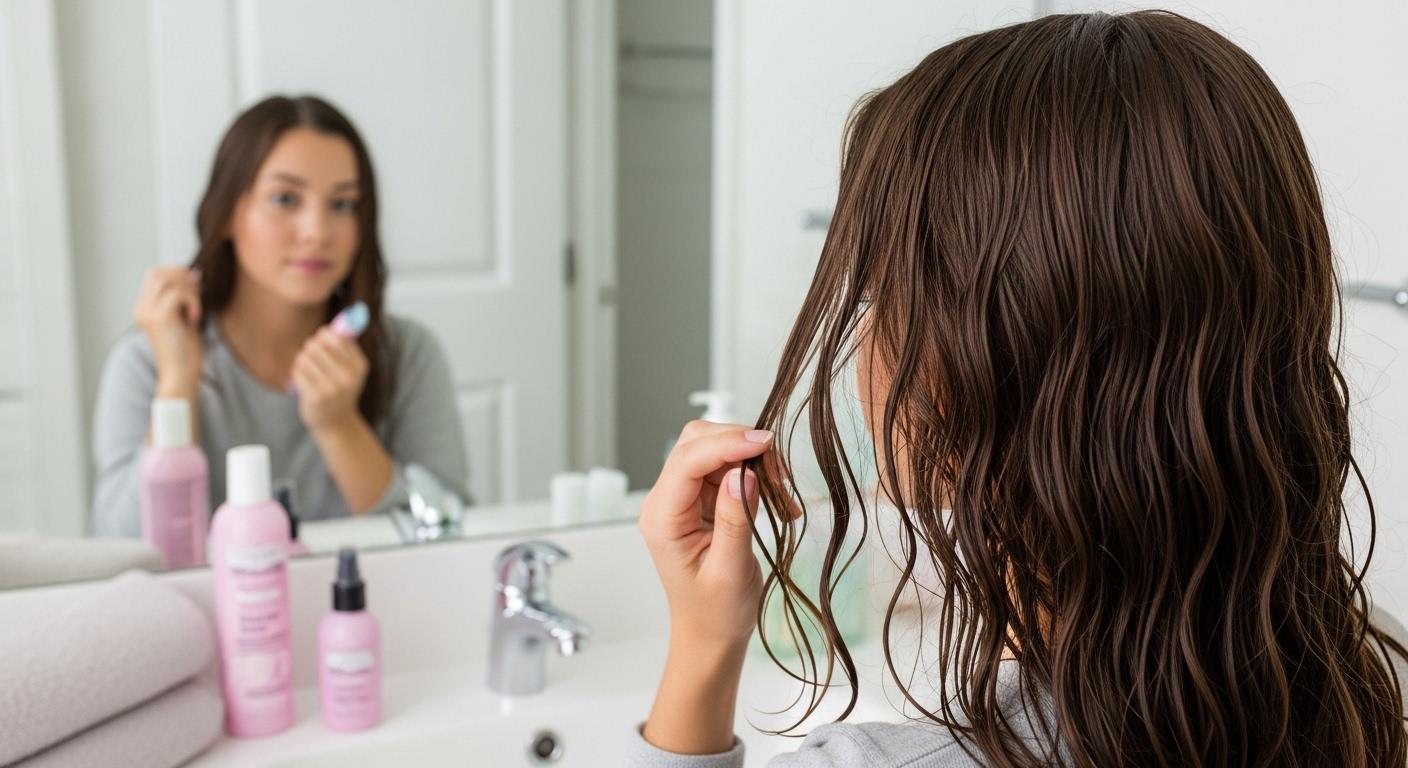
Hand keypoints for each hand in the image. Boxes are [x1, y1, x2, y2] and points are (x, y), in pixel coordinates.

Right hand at [132, 267, 202, 393]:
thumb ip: (184, 297)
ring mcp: (147, 312)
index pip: (155, 275)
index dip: (176, 273)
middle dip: (182, 276)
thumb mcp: (184, 317)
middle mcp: (141, 308)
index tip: (195, 284)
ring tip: (195, 309)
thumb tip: (193, 273)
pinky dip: (192, 301)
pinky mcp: (159, 317)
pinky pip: (177, 293)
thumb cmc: (185, 350)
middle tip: (198, 291)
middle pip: (158, 273)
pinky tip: (195, 319)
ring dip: (188, 290)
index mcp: (144, 308)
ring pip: (167, 280)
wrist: (180, 374)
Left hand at [291, 327, 368, 433]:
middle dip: (310, 346)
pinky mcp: (316, 397)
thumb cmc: (339, 389)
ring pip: (305, 357)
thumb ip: (345, 348)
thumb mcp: (351, 370)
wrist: (335, 422)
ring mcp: (333, 388)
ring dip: (302, 359)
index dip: (324, 334)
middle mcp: (349, 377)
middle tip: (310, 354)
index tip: (321, 339)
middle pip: (318, 345)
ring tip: (306, 368)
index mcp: (360, 366)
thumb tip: (331, 327)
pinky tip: (302, 380)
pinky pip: (298, 371)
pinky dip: (296, 372)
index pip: (338, 338)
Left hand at [639, 421, 776, 650]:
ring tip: (781, 491)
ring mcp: (683, 498)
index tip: (765, 444)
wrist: (710, 634)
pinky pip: (727, 468)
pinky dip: (754, 473)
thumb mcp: (730, 570)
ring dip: (751, 459)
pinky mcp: (702, 500)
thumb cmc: (716, 612)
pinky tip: (777, 499)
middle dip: (738, 444)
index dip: (726, 444)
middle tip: (779, 472)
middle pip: (696, 443)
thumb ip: (735, 520)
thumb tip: (744, 473)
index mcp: (662, 519)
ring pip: (714, 449)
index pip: (687, 461)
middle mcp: (666, 501)